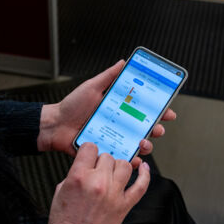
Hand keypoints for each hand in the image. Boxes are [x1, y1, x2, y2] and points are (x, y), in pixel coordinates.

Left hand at [38, 60, 176, 167]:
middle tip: (158, 127)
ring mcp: (114, 139)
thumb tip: (123, 62)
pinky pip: (123, 158)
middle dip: (156, 129)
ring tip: (143, 141)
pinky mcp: (106, 152)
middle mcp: (119, 124)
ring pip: (137, 145)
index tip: (168, 110)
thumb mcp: (92, 87)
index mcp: (118, 108)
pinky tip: (135, 159)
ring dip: (146, 145)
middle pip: (145, 128)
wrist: (55, 125)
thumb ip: (108, 76)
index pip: (143, 109)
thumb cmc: (71, 106)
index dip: (158, 111)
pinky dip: (132, 160)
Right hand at [43, 142, 150, 223]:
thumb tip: (87, 166)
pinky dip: (145, 175)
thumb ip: (75, 174)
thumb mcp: (60, 190)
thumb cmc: (64, 222)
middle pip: (107, 157)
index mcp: (79, 177)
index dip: (88, 150)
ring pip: (125, 166)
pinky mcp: (124, 206)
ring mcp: (114, 195)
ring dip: (118, 166)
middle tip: (97, 170)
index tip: (89, 155)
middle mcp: (98, 183)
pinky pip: (141, 186)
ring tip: (113, 172)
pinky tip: (143, 168)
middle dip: (102, 161)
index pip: (90, 148)